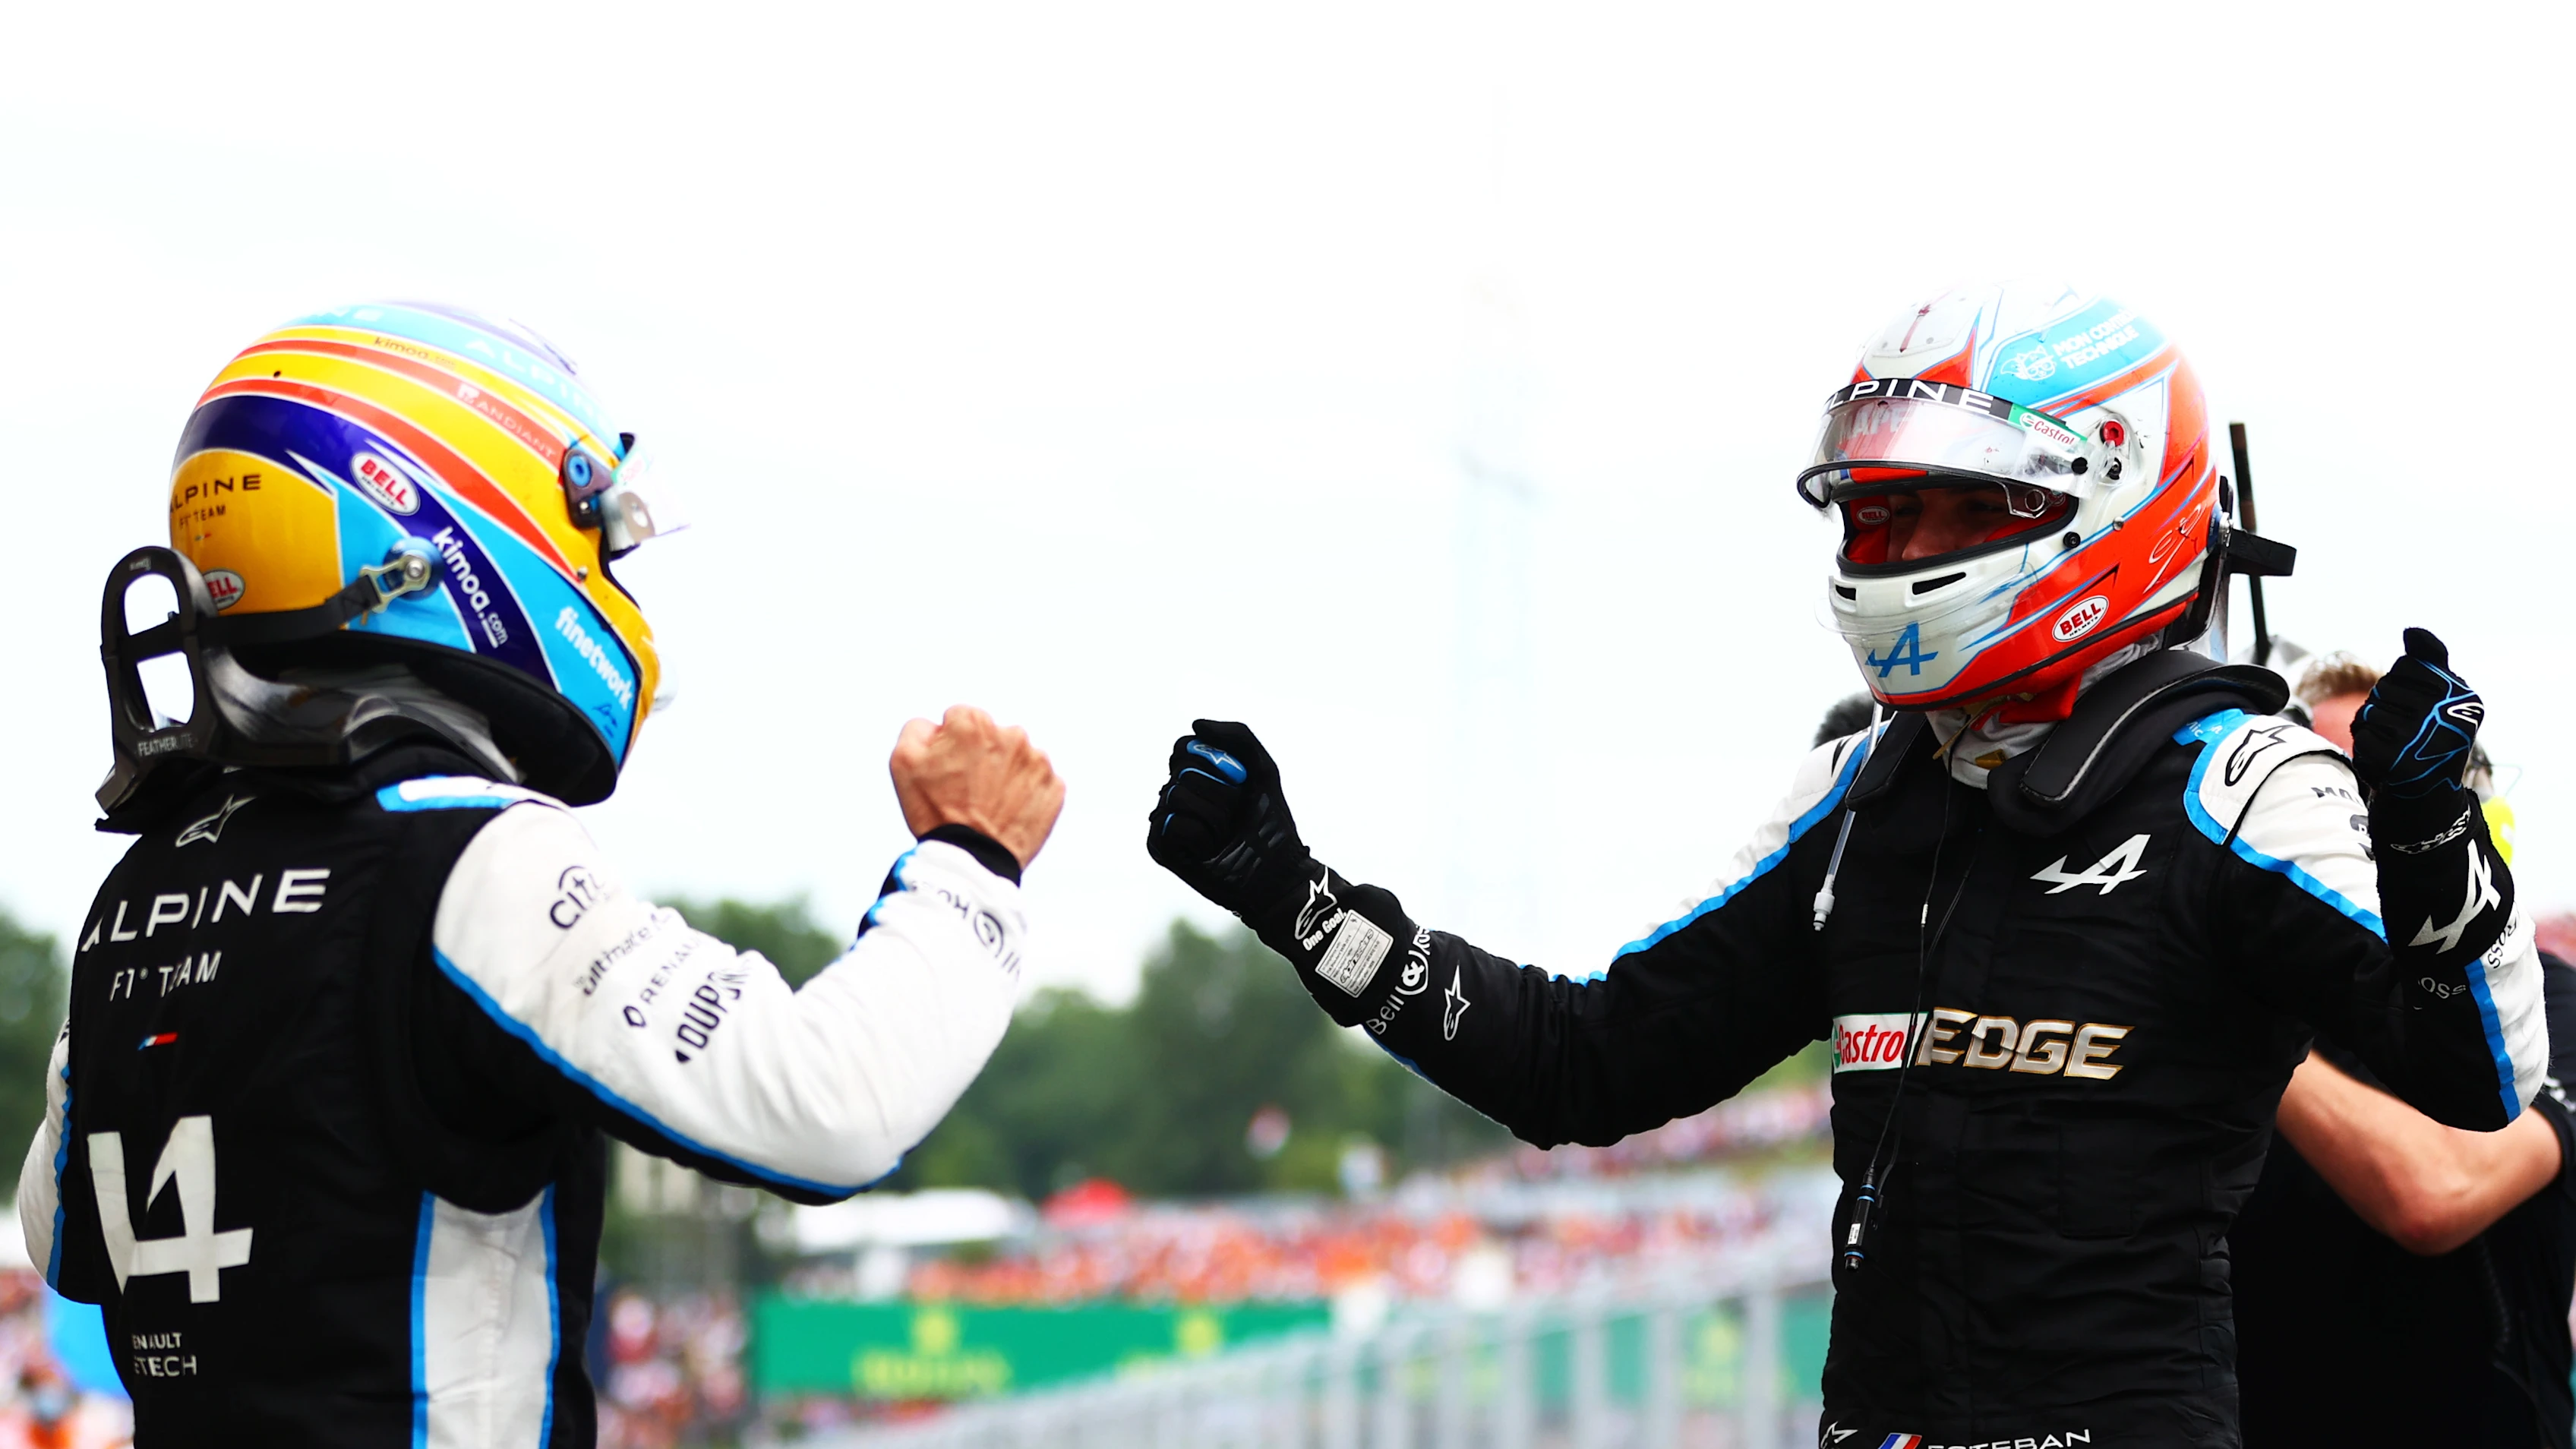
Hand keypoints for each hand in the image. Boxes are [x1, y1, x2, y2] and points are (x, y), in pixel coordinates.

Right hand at [890, 706, 1064, 867]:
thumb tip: (940, 725)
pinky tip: (1008, 811)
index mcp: (974, 722)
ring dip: (1005, 772)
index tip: (948, 769)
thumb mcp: (903, 762)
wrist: (971, 860)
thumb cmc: (933, 812)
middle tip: (968, 789)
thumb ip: (918, 727)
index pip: (960, 718)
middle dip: (980, 754)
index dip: (949, 745)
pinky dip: (1025, 793)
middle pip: (991, 735)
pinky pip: (1037, 781)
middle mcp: (1011, 733)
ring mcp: (1038, 761)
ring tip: (989, 802)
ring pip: (1017, 757)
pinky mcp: (1054, 786)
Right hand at [1146, 720, 1311, 916]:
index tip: (1240, 781)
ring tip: (1224, 835)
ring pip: (1177, 794)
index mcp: (1195, 775)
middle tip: (1235, 814)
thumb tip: (1194, 724)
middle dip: (1221, 791)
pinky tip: (1208, 850)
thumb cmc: (1270, 823)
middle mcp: (1174, 794)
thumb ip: (1237, 736)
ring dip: (1215, 816)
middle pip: (1182, 769)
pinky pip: (1172, 823)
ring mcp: (1163, 820)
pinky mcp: (1158, 846)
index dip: (1214, 760)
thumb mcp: (1262, 769)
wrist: (1277, 873)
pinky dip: (1200, 836)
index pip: (1184, 746)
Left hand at [2350, 628, 2484, 799]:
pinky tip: (2385, 756)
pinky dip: (2366, 744)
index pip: (2406, 664)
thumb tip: (2411, 630)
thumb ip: (2430, 660)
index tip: (2420, 704)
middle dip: (2387, 705)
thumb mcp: (2443, 695)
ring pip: (2369, 710)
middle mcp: (2446, 714)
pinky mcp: (2396, 760)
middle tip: (2406, 729)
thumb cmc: (2433, 733)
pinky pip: (2362, 733)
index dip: (2404, 682)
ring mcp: (2421, 737)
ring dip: (2374, 725)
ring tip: (2396, 742)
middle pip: (2384, 687)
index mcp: (2462, 694)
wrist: (2428, 790)